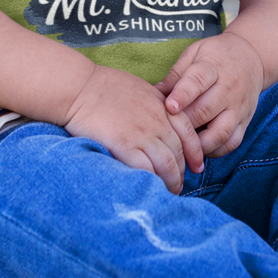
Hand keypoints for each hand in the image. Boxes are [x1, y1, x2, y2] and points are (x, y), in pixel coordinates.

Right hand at [64, 65, 203, 192]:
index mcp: (163, 105)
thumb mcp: (140, 89)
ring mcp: (143, 134)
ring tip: (169, 192)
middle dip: (182, 172)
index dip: (195, 153)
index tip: (197, 167)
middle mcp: (158, 121)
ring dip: (171, 182)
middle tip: (179, 185)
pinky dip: (152, 181)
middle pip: (179, 153)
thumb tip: (161, 120)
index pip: (189, 133)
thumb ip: (154, 105)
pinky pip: (146, 169)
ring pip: (167, 165)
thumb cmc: (103, 85)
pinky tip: (150, 187)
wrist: (80, 87)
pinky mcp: (125, 146)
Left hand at [158, 32, 265, 156]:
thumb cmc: (216, 55)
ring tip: (182, 146)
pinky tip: (200, 150)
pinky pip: (232, 142)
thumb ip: (176, 74)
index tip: (169, 106)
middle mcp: (228, 89)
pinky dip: (216, 151)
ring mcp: (238, 108)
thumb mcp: (195, 53)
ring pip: (220, 133)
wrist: (252, 58)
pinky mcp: (245, 121)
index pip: (197, 82)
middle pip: (205, 111)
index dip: (182, 95)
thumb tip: (154, 94)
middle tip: (166, 132)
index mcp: (212, 68)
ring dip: (199, 144)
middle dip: (184, 124)